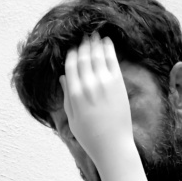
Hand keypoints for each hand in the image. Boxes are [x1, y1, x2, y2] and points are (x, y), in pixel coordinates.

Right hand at [61, 34, 134, 168]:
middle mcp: (88, 86)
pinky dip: (108, 48)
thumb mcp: (72, 119)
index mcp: (74, 95)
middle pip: (84, 57)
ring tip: (93, 33)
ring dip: (95, 42)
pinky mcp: (118, 84)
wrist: (113, 147)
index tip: (72, 47)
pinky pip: (112, 60)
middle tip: (83, 35)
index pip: (71, 65)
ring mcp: (104, 84)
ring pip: (97, 55)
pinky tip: (106, 41)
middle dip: (82, 44)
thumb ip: (66, 96)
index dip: (71, 53)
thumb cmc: (90, 137)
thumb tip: (63, 77)